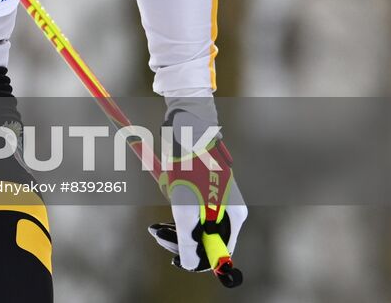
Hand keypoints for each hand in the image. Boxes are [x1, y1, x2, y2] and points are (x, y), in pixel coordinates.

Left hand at [148, 134, 246, 286]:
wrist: (188, 126)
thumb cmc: (191, 165)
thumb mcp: (186, 208)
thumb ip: (189, 239)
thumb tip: (189, 264)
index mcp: (233, 216)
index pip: (218, 252)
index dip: (196, 259)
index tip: (174, 259)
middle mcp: (227, 208)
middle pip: (202, 236)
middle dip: (179, 232)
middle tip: (157, 231)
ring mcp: (213, 195)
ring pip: (188, 216)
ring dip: (174, 206)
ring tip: (170, 187)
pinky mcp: (199, 182)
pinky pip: (181, 197)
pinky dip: (172, 190)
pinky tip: (170, 177)